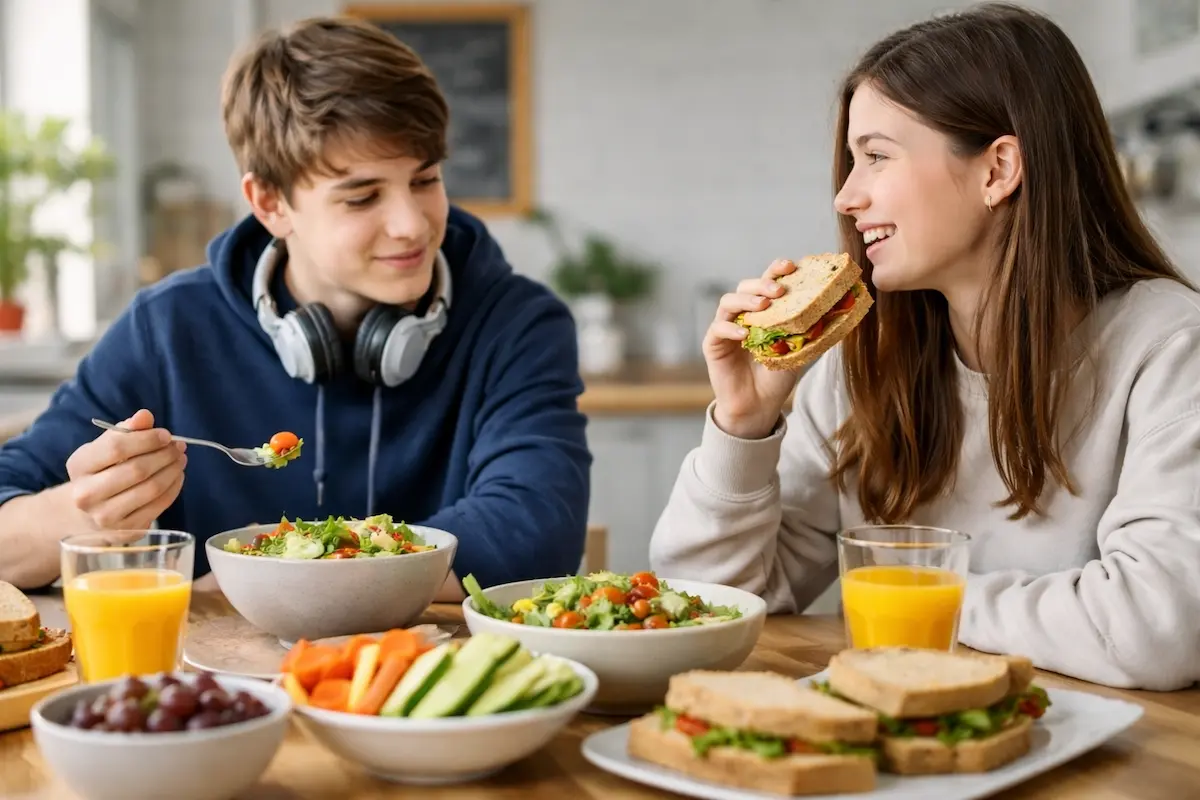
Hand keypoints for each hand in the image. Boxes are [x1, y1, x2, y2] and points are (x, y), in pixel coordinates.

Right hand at [65, 409, 186, 529]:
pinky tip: (177, 476)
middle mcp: (86, 494)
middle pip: (137, 469)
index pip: (116, 448)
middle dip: (164, 455)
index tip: (165, 435)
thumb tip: (145, 416)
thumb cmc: (101, 471)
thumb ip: (125, 430)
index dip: (146, 439)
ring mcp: (104, 517)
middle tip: (178, 446)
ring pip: (151, 489)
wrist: (87, 512)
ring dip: (173, 470)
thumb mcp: (105, 448)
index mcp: (78, 466)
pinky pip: (159, 506)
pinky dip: (174, 487)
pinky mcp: (124, 531)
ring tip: (180, 458)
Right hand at [705, 259, 801, 438]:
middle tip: (779, 290)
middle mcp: (743, 314)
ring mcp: (726, 327)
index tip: (791, 266)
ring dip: (746, 300)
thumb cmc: (776, 377)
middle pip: (746, 287)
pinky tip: (744, 333)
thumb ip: (810, 331)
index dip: (776, 270)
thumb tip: (837, 311)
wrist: (759, 405)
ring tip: (763, 306)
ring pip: (728, 301)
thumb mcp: (799, 350)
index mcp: (763, 311)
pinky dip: (730, 327)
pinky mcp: (713, 344)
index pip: (767, 283)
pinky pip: (718, 328)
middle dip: (762, 283)